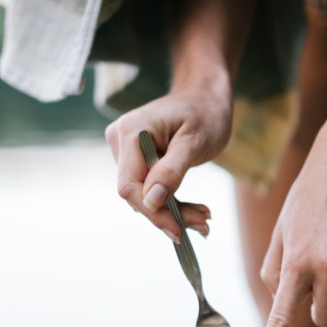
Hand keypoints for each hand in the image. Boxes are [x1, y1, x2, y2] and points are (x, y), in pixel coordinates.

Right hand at [105, 80, 232, 239]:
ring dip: (176, 211)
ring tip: (205, 218)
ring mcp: (126, 151)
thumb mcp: (194, 142)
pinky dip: (173, 202)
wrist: (205, 96)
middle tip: (204, 224)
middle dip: (170, 214)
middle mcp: (120, 141)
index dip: (152, 212)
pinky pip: (151, 188)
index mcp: (131, 133)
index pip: (130, 186)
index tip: (178, 231)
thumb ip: (172, 170)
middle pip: (138, 194)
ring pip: (146, 195)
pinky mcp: (137, 159)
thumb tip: (152, 200)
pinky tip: (196, 211)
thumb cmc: (205, 113)